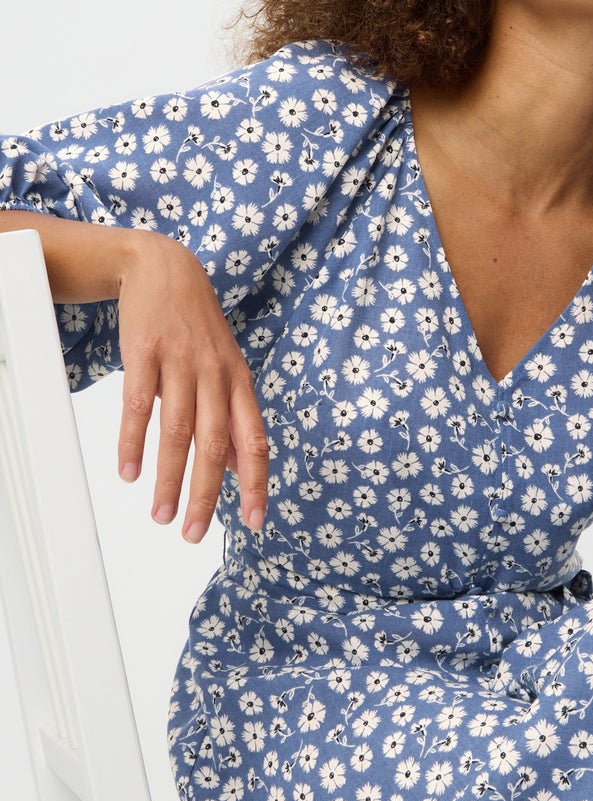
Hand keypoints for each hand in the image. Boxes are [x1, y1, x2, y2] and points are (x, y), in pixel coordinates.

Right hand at [115, 233, 267, 541]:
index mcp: (240, 383)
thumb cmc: (198, 326)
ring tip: (161, 515)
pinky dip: (133, 442)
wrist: (166, 267)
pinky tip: (128, 471)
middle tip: (194, 533)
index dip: (257, 483)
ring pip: (178, 431)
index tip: (255, 522)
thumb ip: (234, 418)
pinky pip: (139, 405)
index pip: (255, 441)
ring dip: (169, 478)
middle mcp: (216, 375)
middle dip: (206, 494)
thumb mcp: (226, 369)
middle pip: (215, 444)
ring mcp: (181, 362)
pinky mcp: (146, 352)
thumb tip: (243, 468)